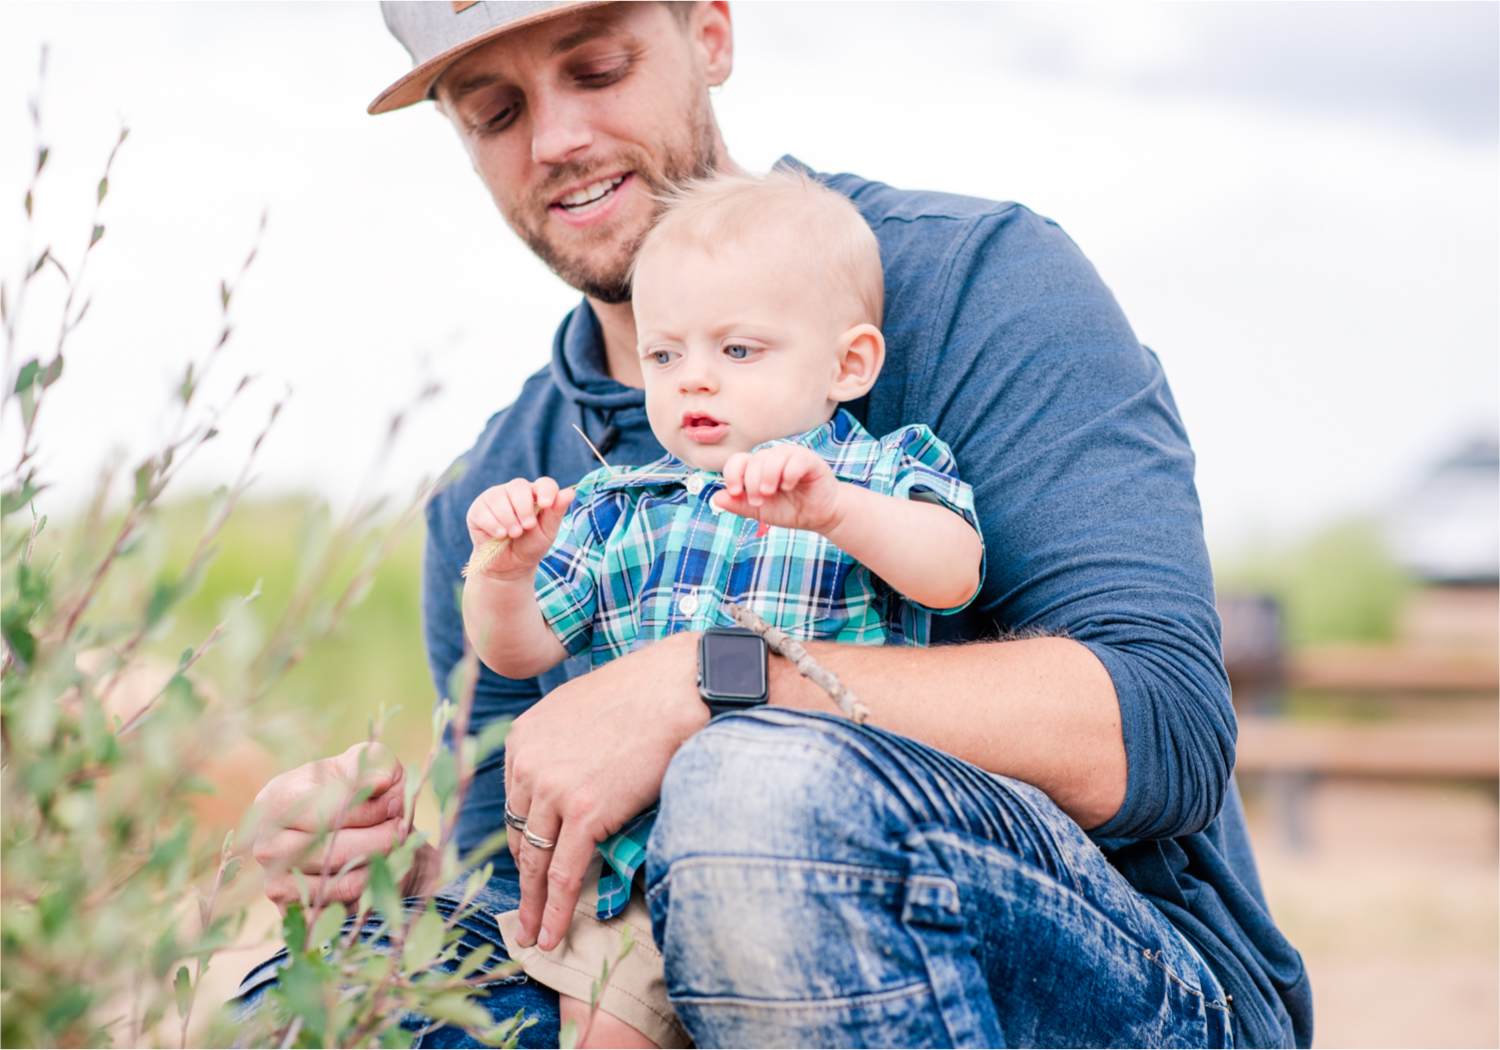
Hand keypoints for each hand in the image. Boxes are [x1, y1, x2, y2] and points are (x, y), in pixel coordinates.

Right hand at [253, 743, 439, 910]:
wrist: (353, 829)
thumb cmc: (359, 789)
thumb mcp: (369, 763)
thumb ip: (374, 764)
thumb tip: (379, 782)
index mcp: (277, 800)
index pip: (325, 812)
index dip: (368, 811)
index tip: (395, 803)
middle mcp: (268, 843)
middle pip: (335, 850)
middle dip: (381, 838)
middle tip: (400, 827)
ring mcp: (275, 881)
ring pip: (342, 882)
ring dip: (379, 865)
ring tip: (394, 846)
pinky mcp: (292, 911)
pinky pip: (342, 908)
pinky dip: (369, 889)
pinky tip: (378, 869)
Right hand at [465, 477, 574, 580]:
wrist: (509, 566)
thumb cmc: (530, 546)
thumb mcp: (547, 532)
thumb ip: (556, 512)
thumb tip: (570, 493)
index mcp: (535, 494)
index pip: (544, 483)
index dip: (546, 491)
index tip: (547, 505)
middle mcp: (514, 491)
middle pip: (519, 486)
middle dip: (524, 508)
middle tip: (527, 527)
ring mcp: (494, 498)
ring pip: (498, 497)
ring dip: (508, 518)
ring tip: (513, 534)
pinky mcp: (478, 510)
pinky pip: (483, 510)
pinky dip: (493, 524)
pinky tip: (500, 534)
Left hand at [502, 631, 706, 951]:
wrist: (676, 688)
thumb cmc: (643, 693)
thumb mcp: (579, 708)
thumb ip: (561, 742)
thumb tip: (573, 773)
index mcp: (522, 737)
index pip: (516, 803)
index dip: (525, 838)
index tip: (530, 864)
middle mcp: (528, 764)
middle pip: (520, 836)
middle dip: (523, 875)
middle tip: (524, 910)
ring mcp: (553, 790)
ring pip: (535, 863)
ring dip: (533, 905)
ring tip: (533, 935)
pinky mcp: (584, 813)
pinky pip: (562, 875)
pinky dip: (555, 911)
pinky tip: (551, 935)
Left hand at [712, 445, 843, 532]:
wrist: (820, 516)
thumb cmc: (790, 510)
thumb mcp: (760, 511)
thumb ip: (739, 504)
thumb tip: (714, 497)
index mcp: (757, 468)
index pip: (737, 461)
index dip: (732, 474)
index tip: (736, 492)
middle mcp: (772, 459)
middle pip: (754, 460)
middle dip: (751, 482)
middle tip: (759, 500)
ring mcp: (791, 457)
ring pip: (773, 456)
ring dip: (768, 476)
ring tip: (772, 493)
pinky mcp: (809, 460)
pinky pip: (796, 459)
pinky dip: (789, 473)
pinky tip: (790, 485)